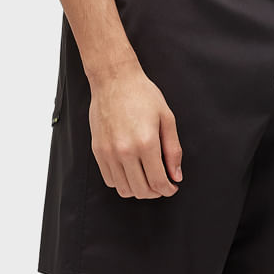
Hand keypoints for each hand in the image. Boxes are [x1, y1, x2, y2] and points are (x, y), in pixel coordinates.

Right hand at [88, 63, 182, 197]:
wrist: (114, 80)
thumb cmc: (143, 95)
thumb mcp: (167, 119)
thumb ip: (173, 150)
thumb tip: (176, 176)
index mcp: (146, 143)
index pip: (158, 182)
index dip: (168, 189)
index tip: (172, 187)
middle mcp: (125, 151)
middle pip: (142, 190)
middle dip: (156, 192)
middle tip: (162, 185)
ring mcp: (109, 152)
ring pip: (124, 189)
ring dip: (139, 190)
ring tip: (147, 180)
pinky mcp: (98, 151)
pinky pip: (110, 180)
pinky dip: (122, 183)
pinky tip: (131, 173)